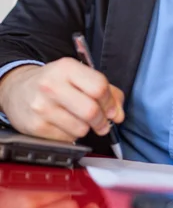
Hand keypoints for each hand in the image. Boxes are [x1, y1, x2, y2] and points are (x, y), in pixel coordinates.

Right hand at [0, 58, 124, 140]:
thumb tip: (119, 114)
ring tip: (79, 120)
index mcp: (67, 68)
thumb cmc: (54, 82)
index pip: (99, 87)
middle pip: (91, 110)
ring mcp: (42, 107)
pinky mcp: (36, 127)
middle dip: (103, 121)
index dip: (110, 102)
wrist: (17, 90)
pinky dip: (72, 135)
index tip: (113, 110)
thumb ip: (106, 91)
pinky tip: (64, 124)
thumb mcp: (78, 76)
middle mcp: (52, 85)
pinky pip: (67, 139)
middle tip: (103, 123)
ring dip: (86, 128)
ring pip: (81, 128)